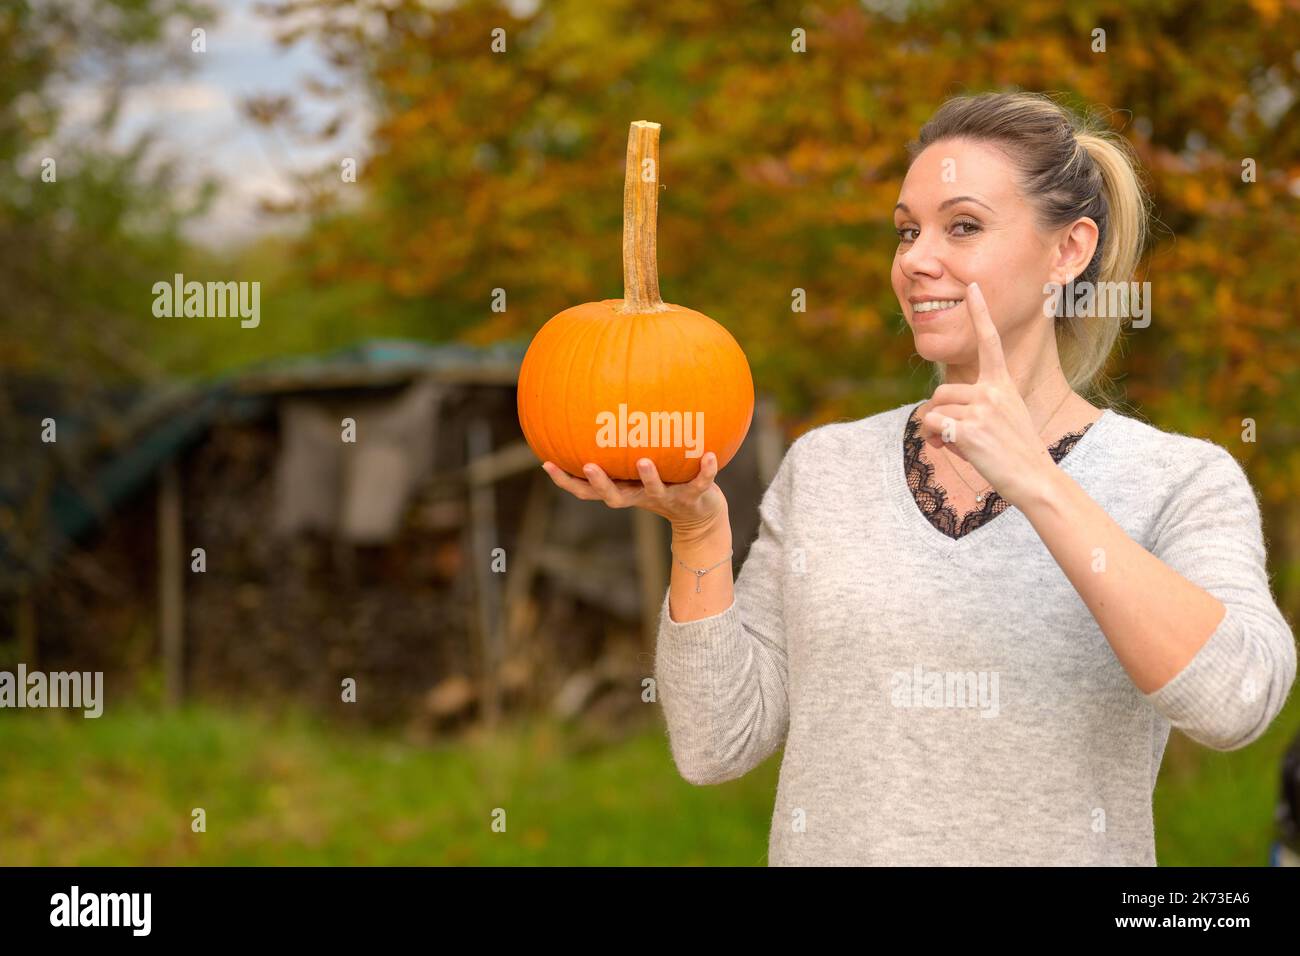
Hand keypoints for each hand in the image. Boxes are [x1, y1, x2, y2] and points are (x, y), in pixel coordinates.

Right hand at [541, 454, 728, 540]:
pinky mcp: (694, 496)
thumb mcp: (638, 467)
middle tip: (588, 466)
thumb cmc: (663, 483)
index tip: (546, 464)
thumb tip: (597, 407)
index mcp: (624, 490)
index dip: (567, 481)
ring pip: (655, 490)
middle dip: (600, 483)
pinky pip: (700, 482)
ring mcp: (667, 497)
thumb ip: (620, 448)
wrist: (700, 515)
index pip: (588, 490)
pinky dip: (706, 470)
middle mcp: (641, 496)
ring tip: (644, 461)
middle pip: (615, 496)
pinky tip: (709, 454)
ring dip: (649, 477)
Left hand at [915, 281, 1062, 507]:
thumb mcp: (1001, 419)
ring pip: (935, 410)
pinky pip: (933, 425)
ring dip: (936, 430)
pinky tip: (952, 449)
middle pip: (941, 391)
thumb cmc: (1015, 452)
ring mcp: (982, 409)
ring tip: (957, 444)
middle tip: (953, 435)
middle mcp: (992, 391)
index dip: (980, 312)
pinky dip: (935, 438)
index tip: (972, 286)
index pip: (989, 341)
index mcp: (1003, 383)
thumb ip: (972, 409)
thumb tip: (930, 418)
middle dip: (939, 414)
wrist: (1034, 478)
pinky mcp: (969, 429)